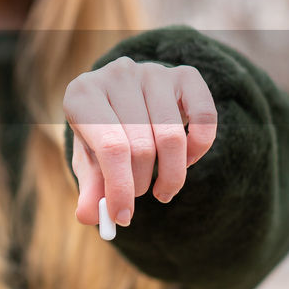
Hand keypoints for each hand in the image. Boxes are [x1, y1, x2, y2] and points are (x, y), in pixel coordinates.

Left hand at [63, 57, 217, 228]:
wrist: (123, 98)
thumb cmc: (104, 133)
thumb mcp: (91, 160)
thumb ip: (91, 188)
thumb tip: (89, 216)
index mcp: (83, 94)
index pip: (111, 148)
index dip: (120, 189)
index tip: (123, 217)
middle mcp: (117, 74)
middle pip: (142, 146)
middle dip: (140, 184)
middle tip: (138, 196)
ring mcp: (153, 71)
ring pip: (173, 137)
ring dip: (170, 175)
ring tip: (161, 187)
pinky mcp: (185, 74)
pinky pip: (205, 117)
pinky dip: (198, 148)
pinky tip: (185, 160)